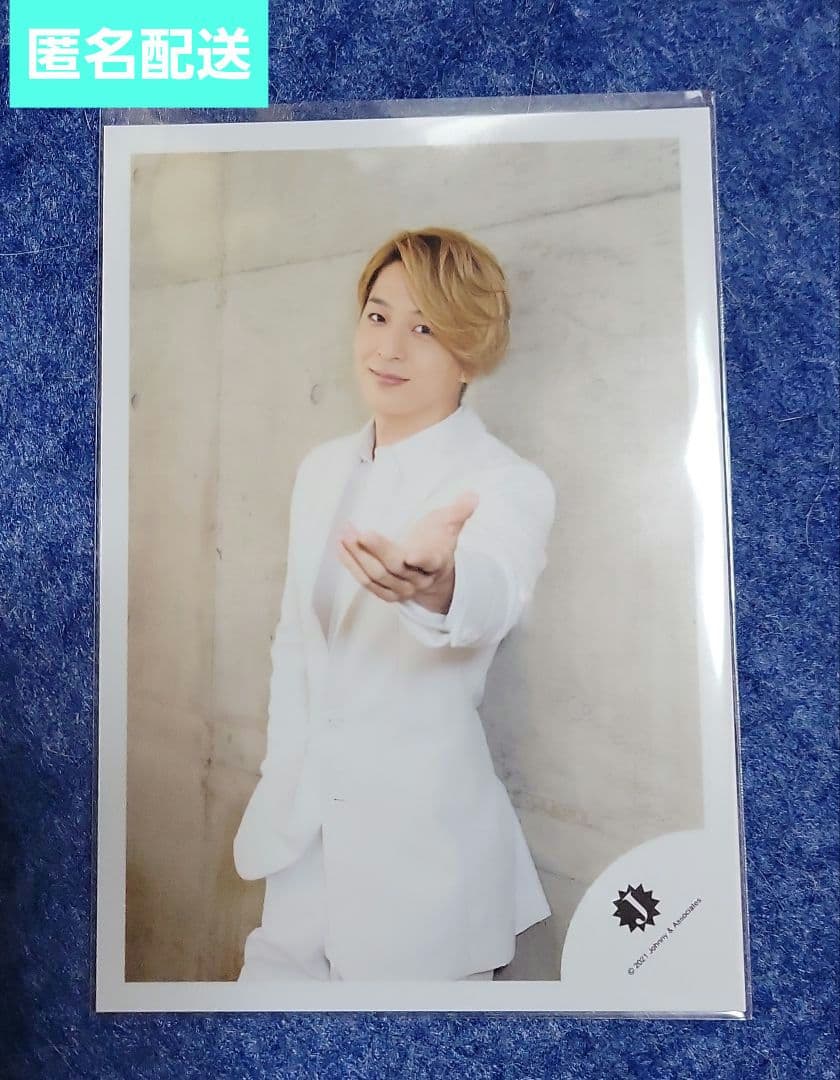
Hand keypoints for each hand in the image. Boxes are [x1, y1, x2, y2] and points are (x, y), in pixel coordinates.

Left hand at [337, 491, 479, 613]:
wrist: (436, 578)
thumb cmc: (438, 544)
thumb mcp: (449, 525)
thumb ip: (459, 511)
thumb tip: (473, 495)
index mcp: (436, 561)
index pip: (428, 562)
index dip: (420, 560)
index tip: (409, 555)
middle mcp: (418, 579)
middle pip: (395, 567)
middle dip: (376, 550)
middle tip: (358, 532)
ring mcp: (401, 589)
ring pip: (377, 576)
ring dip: (358, 556)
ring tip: (345, 534)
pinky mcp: (386, 593)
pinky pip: (366, 582)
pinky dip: (352, 566)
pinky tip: (340, 548)